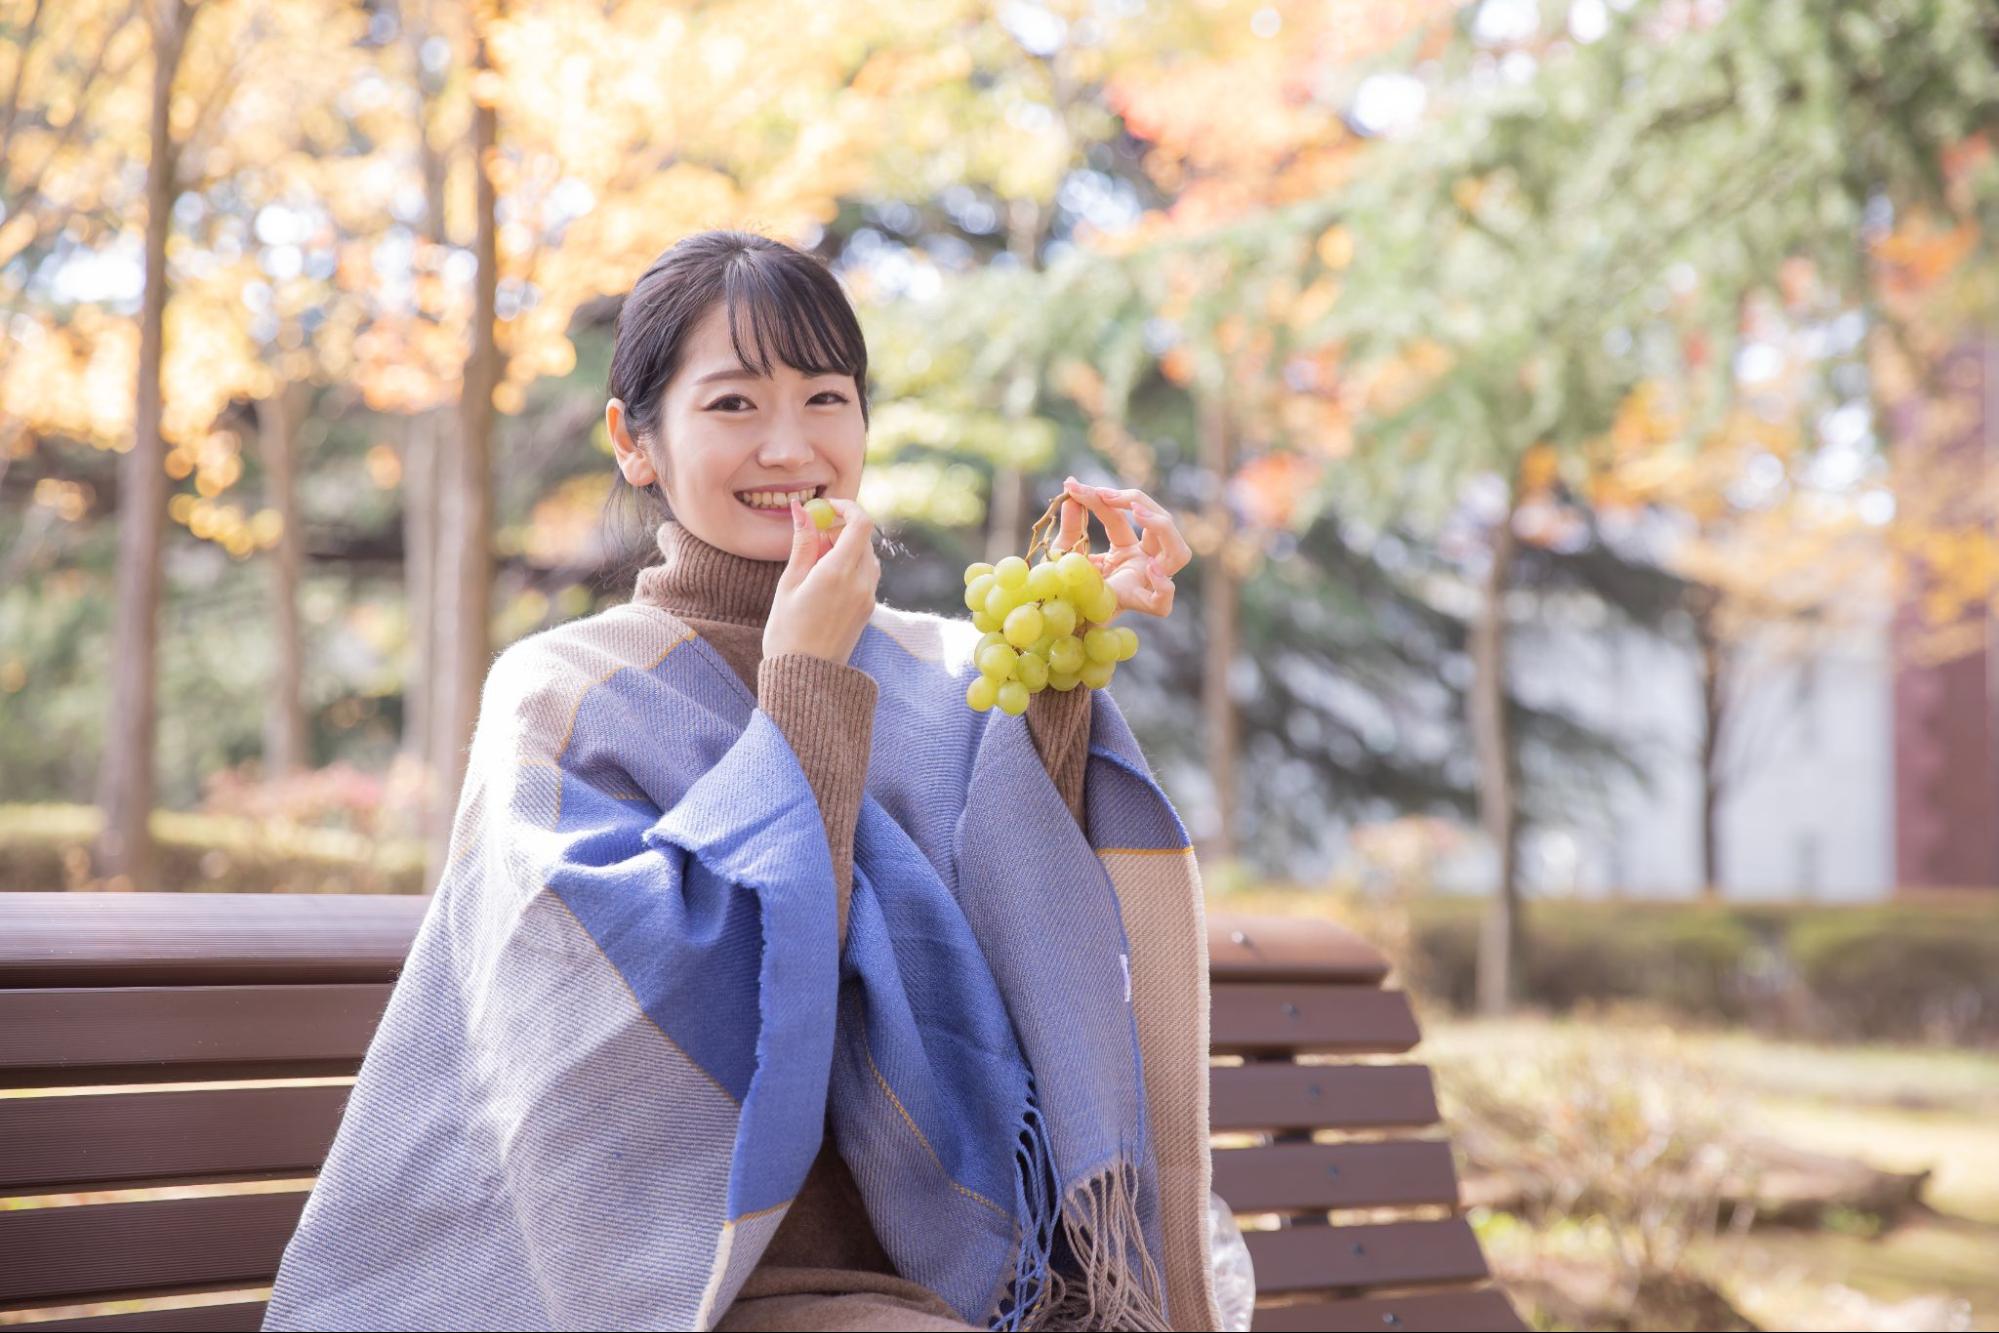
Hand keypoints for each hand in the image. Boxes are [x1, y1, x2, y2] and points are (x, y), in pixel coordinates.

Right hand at [765, 497, 879, 664]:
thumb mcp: (789, 584)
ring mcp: (868, 597)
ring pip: (866, 556)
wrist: (804, 678)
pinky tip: (824, 583)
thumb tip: (802, 509)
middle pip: (863, 538)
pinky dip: (850, 567)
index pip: (860, 523)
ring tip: (814, 566)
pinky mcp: (868, 609)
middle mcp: (860, 583)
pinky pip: (865, 575)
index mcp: (838, 574)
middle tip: (811, 539)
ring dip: (845, 549)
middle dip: (840, 529)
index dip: (846, 507)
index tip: (826, 506)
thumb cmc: (787, 632)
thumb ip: (801, 544)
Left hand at [1055, 476, 1191, 618]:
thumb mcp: (1063, 553)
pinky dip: (1163, 584)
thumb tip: (1072, 491)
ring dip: (1162, 527)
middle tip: (1106, 494)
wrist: (1056, 624)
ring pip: (1179, 554)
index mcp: (1125, 551)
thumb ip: (1070, 525)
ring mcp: (1147, 584)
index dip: (1100, 499)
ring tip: (1136, 512)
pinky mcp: (1142, 608)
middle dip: (1140, 501)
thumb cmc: (1063, 590)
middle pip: (1163, 525)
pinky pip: (1164, 599)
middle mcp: (1143, 564)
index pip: (1120, 517)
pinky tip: (1149, 568)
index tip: (1073, 486)